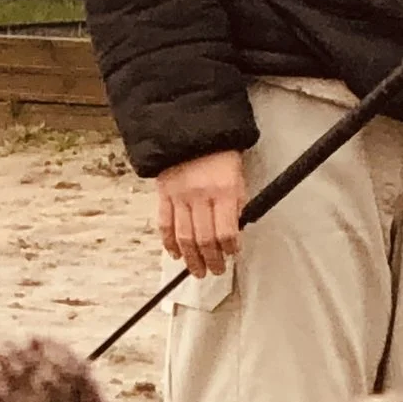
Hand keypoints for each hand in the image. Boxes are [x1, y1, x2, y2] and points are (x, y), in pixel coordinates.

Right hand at [155, 151, 246, 277]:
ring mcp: (179, 197)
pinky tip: (176, 254)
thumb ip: (237, 204)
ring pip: (183, 237)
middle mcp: (200, 196)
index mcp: (223, 190)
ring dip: (191, 259)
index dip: (229, 248)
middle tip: (216, 271)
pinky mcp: (164, 195)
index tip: (232, 254)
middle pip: (204, 239)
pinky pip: (165, 225)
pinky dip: (169, 243)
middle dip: (211, 260)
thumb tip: (236, 231)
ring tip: (198, 271)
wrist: (192, 130)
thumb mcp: (239, 177)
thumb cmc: (221, 153)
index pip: (225, 230)